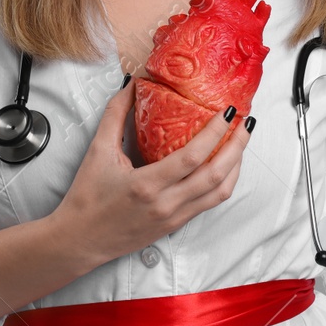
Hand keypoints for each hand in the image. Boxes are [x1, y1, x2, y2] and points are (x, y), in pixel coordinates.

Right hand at [53, 76, 255, 263]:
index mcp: (146, 185)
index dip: (215, 133)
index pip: (192, 157)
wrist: (79, 240)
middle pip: (216, 175)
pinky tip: (227, 166)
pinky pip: (210, 202)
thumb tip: (131, 85)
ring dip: (236, 165)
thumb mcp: (97, 152)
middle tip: (245, 123)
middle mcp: (165, 203)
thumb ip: (115, 116)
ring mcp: (174, 217)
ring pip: (220, 192)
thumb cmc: (86, 198)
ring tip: (241, 142)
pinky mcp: (177, 225)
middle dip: (237, 146)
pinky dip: (225, 182)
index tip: (227, 112)